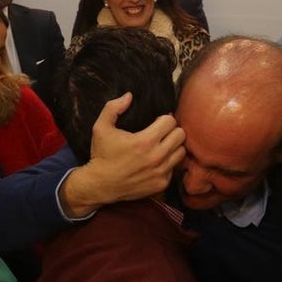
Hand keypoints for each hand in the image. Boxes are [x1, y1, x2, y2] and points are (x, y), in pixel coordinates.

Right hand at [60, 92, 185, 216]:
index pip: (170, 121)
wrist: (100, 185)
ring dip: (173, 147)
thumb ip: (113, 108)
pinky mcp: (161, 184)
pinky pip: (174, 169)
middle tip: (161, 132)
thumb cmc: (101, 155)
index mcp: (145, 141)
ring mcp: (161, 172)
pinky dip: (168, 163)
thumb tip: (129, 95)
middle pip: (181, 135)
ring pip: (181, 152)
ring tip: (162, 146)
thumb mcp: (101, 127)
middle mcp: (157, 157)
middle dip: (172, 130)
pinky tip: (156, 162)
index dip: (163, 118)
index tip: (156, 121)